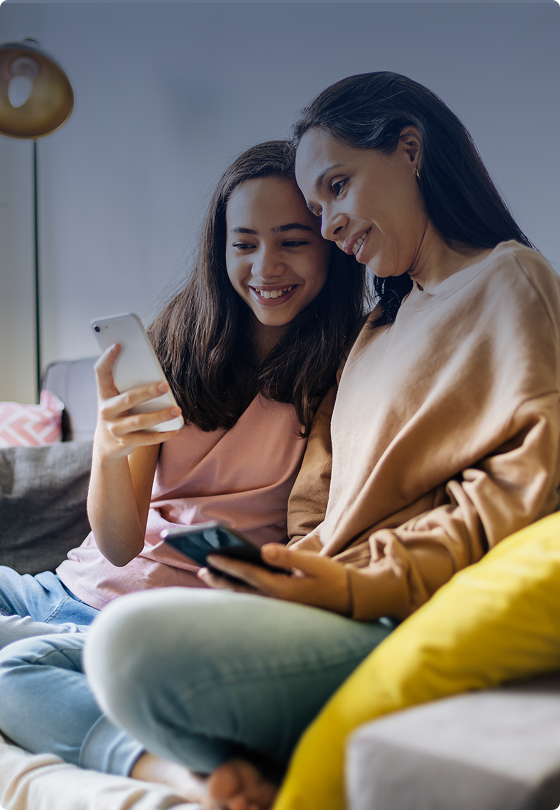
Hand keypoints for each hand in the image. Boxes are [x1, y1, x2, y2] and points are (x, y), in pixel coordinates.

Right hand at [94, 344, 181, 459]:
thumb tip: (157, 374)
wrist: (107, 445)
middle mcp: (106, 411)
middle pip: (128, 399)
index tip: (118, 344)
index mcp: (104, 394)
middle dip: (148, 392)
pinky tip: (175, 429)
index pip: (101, 373)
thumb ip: (128, 386)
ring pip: (140, 421)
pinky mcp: (125, 443)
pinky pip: (146, 439)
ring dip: (160, 416)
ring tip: (176, 410)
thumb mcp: (116, 399)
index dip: (107, 358)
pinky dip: (162, 434)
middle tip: (165, 386)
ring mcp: (115, 429)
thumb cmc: (119, 413)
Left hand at [198, 544, 350, 615]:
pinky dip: (238, 591)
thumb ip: (287, 557)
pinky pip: (253, 600)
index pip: (248, 574)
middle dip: (219, 579)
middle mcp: (276, 601)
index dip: (227, 564)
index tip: (210, 556)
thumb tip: (263, 550)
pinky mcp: (281, 608)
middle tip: (199, 568)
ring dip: (225, 587)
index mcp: (282, 589)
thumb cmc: (333, 579)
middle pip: (240, 590)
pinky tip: (231, 585)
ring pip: (244, 597)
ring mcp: (278, 607)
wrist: (351, 601)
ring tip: (209, 576)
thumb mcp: (313, 563)